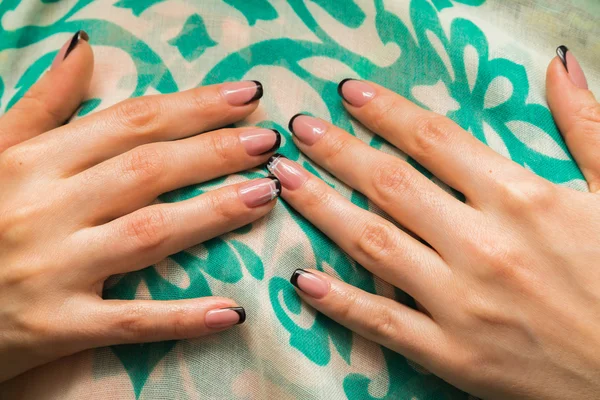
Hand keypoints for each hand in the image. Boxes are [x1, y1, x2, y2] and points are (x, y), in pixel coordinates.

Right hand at [0, 31, 280, 381]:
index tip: (245, 97)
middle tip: (269, 142)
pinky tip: (232, 311)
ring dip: (213, 212)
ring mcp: (53, 269)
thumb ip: (42, 104)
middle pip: (148, 170)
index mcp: (34, 162)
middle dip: (215, 151)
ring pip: (148, 234)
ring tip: (266, 195)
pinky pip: (131, 321)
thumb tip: (83, 48)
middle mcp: (46, 208)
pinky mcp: (57, 326)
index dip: (194, 107)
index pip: (130, 124)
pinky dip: (183, 318)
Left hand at [267, 47, 599, 398]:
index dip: (384, 112)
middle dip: (337, 151)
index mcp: (521, 198)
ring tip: (284, 180)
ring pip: (372, 243)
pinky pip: (381, 320)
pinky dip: (337, 300)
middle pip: (389, 184)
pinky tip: (300, 277)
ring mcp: (460, 302)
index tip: (348, 94)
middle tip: (299, 130)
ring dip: (320, 206)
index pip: (433, 140)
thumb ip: (587, 125)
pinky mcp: (451, 353)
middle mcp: (481, 244)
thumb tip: (557, 66)